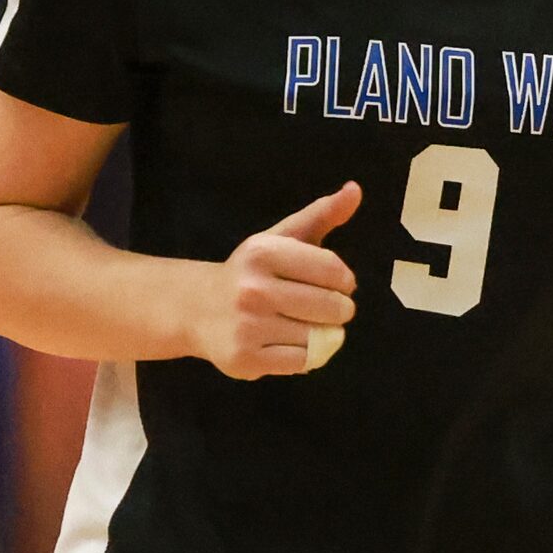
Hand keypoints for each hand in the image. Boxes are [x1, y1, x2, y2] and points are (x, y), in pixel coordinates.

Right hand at [191, 183, 359, 378]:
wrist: (197, 309)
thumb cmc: (253, 272)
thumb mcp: (283, 238)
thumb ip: (322, 214)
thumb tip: (355, 189)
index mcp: (264, 253)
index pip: (334, 269)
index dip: (344, 280)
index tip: (336, 283)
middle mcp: (252, 289)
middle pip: (331, 306)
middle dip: (338, 308)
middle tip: (324, 307)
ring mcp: (247, 327)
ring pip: (319, 336)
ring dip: (322, 333)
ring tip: (302, 323)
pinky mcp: (245, 360)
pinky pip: (302, 362)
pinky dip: (306, 356)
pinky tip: (287, 343)